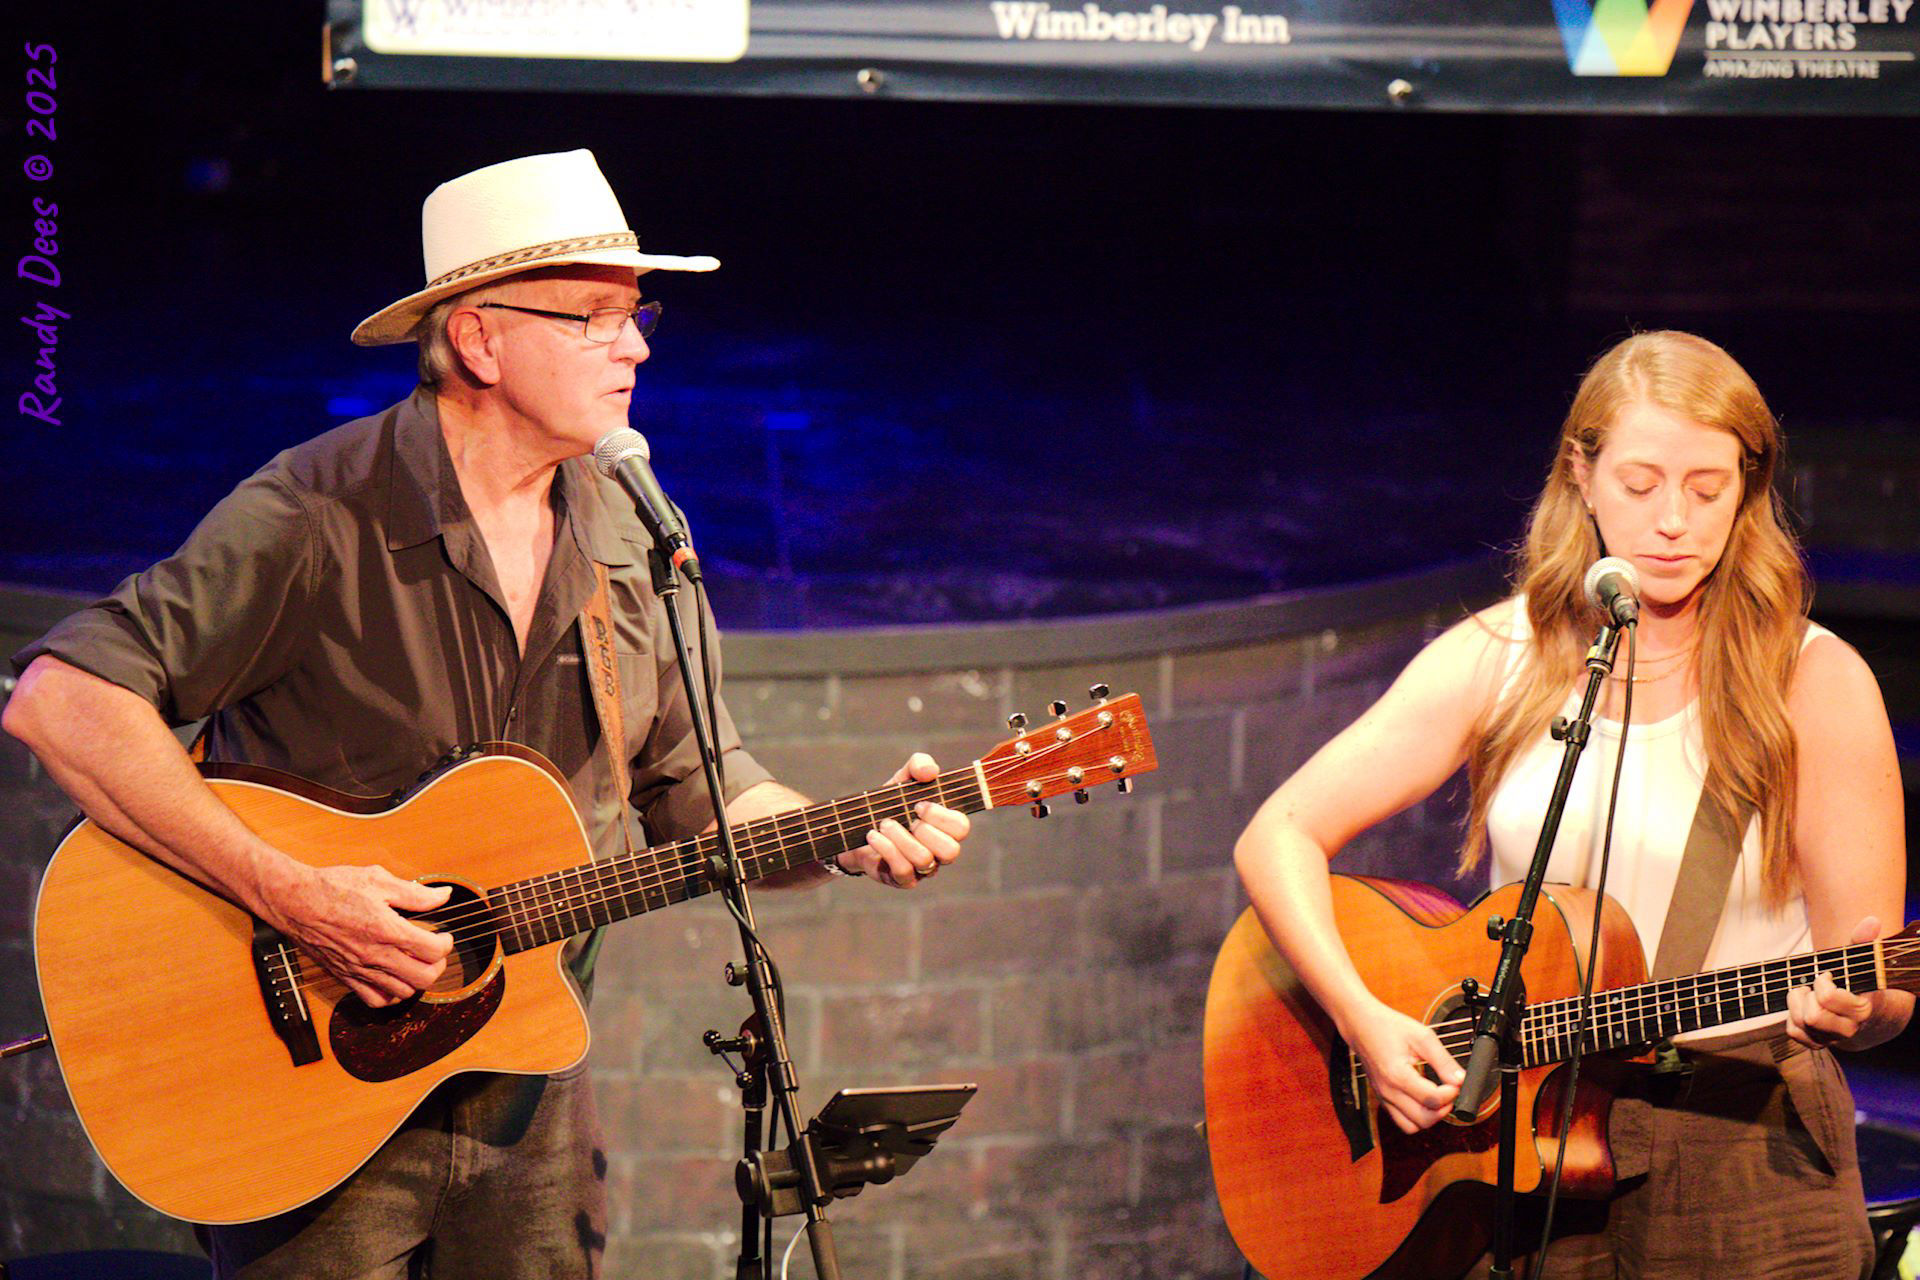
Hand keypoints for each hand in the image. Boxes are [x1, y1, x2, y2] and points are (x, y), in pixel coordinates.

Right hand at [261, 861, 453, 1007]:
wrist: (294, 901)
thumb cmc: (333, 887)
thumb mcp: (378, 880)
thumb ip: (415, 893)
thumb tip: (443, 895)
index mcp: (388, 930)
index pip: (433, 951)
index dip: (446, 943)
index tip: (443, 935)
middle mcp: (375, 955)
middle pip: (424, 978)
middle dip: (438, 966)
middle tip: (434, 952)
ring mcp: (360, 969)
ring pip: (403, 993)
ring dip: (416, 980)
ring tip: (415, 963)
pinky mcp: (345, 976)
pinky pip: (375, 1000)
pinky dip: (390, 995)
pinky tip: (393, 978)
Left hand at [838, 753, 971, 887]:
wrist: (857, 827)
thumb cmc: (890, 803)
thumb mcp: (903, 778)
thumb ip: (919, 765)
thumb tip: (930, 772)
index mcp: (946, 827)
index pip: (961, 828)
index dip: (941, 816)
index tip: (919, 804)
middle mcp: (939, 851)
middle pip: (951, 851)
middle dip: (925, 830)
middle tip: (907, 817)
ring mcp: (922, 869)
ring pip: (925, 860)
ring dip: (901, 838)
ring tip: (884, 823)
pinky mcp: (902, 879)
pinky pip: (903, 871)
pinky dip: (887, 849)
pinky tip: (873, 835)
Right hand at [1341, 997, 1464, 1134]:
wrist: (1360, 1024)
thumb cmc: (1388, 1026)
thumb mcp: (1422, 1037)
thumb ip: (1443, 1061)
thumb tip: (1460, 1080)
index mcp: (1398, 1075)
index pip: (1432, 1100)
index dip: (1451, 1094)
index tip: (1456, 1082)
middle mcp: (1388, 1092)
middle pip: (1424, 1119)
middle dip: (1443, 1108)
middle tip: (1449, 1091)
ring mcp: (1384, 1097)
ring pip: (1413, 1126)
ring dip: (1430, 1117)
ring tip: (1437, 1098)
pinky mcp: (1382, 1099)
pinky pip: (1402, 1121)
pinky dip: (1416, 1117)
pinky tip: (1423, 1100)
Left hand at [1786, 916, 1880, 1050]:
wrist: (1864, 1011)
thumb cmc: (1855, 980)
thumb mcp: (1859, 961)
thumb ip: (1863, 942)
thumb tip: (1872, 921)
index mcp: (1860, 1010)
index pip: (1827, 998)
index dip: (1821, 982)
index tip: (1825, 975)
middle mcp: (1847, 1029)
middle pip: (1811, 1016)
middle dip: (1805, 996)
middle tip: (1812, 986)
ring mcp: (1831, 1038)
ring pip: (1800, 1024)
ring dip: (1796, 1004)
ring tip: (1807, 993)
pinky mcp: (1817, 1043)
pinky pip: (1793, 1033)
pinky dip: (1791, 1018)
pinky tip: (1802, 1007)